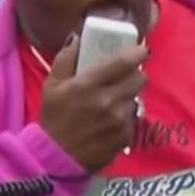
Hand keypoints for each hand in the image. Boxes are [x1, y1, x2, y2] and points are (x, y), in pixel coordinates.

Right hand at [39, 35, 147, 171]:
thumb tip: (77, 37)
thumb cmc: (54, 119)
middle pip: (139, 79)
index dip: (137, 52)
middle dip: (136, 74)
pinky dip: (126, 116)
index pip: (123, 63)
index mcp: (88, 85)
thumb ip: (66, 58)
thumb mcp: (52, 86)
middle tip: (127, 75)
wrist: (56, 158)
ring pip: (137, 99)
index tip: (142, 48)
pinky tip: (112, 120)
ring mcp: (119, 120)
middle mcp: (108, 101)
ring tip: (114, 101)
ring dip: (129, 96)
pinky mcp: (125, 137)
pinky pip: (133, 119)